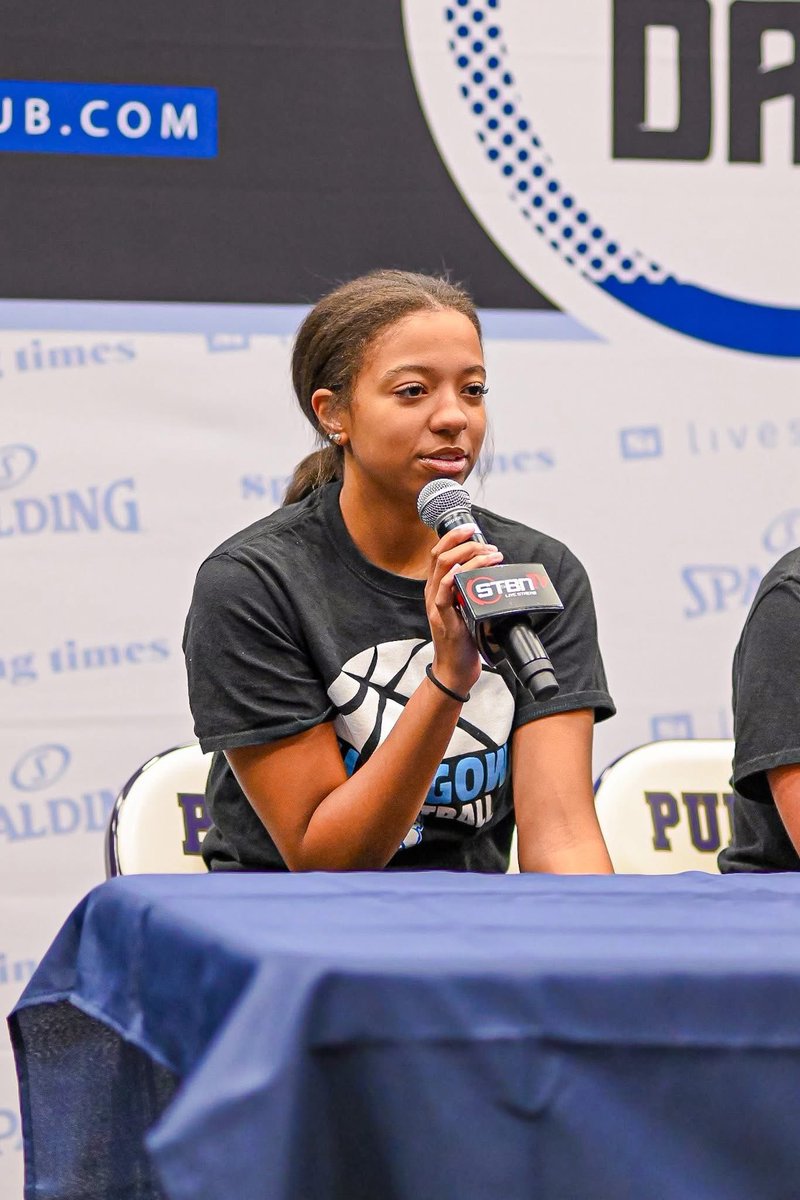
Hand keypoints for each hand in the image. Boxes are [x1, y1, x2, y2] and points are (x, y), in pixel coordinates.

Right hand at [424, 524, 503, 694]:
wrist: (455, 669)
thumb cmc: (464, 639)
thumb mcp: (468, 607)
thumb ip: (473, 589)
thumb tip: (493, 570)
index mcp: (437, 587)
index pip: (440, 552)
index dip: (454, 536)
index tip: (472, 528)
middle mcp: (432, 591)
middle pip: (440, 554)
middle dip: (462, 540)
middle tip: (484, 540)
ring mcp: (435, 604)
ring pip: (444, 567)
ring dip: (469, 556)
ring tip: (490, 554)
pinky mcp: (441, 617)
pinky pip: (442, 591)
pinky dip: (453, 576)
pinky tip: (464, 568)